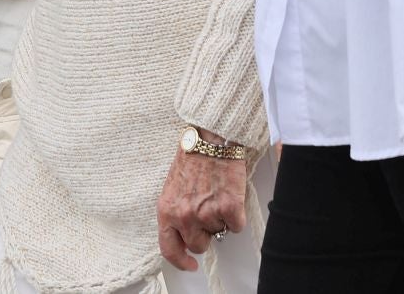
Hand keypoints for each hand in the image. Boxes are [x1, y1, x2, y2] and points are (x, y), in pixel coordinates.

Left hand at [156, 141, 248, 271]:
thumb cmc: (192, 158)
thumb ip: (176, 212)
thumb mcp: (172, 189)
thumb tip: (186, 233)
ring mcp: (207, 214)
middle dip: (205, 233)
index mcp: (167, 211)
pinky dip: (236, 214)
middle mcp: (185, 216)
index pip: (169, 248)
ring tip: (217, 194)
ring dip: (221, 219)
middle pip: (198, 245)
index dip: (180, 261)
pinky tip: (229, 194)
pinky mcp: (229, 208)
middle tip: (208, 212)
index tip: (189, 264)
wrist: (210, 138)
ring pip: (220, 233)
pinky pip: (236, 225)